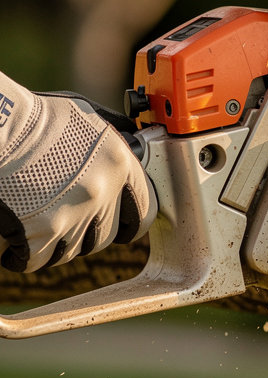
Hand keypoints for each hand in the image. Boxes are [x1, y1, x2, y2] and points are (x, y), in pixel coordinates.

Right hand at [0, 76, 155, 271]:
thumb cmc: (31, 119)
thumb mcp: (84, 117)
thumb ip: (112, 139)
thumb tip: (136, 146)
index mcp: (119, 163)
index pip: (145, 209)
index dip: (129, 219)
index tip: (120, 222)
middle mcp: (101, 192)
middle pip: (106, 235)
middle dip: (86, 232)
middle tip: (63, 218)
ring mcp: (71, 216)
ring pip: (73, 250)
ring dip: (55, 243)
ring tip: (34, 219)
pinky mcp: (38, 236)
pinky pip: (38, 260)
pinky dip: (23, 254)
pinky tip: (13, 236)